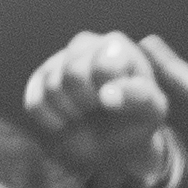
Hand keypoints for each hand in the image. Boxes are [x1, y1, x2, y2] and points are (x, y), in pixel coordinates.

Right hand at [24, 31, 185, 187]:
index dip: (107, 90)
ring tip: (86, 114)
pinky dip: (53, 121)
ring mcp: (58, 61)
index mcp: (116, 45)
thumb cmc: (134, 120)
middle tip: (100, 109)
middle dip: (87, 102)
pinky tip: (67, 121)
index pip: (103, 65)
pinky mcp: (38, 82)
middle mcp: (85, 44)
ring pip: (53, 88)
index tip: (116, 102)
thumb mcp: (152, 111)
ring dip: (72, 113)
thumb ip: (140, 97)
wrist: (111, 144)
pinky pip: (35, 103)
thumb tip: (106, 95)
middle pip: (73, 73)